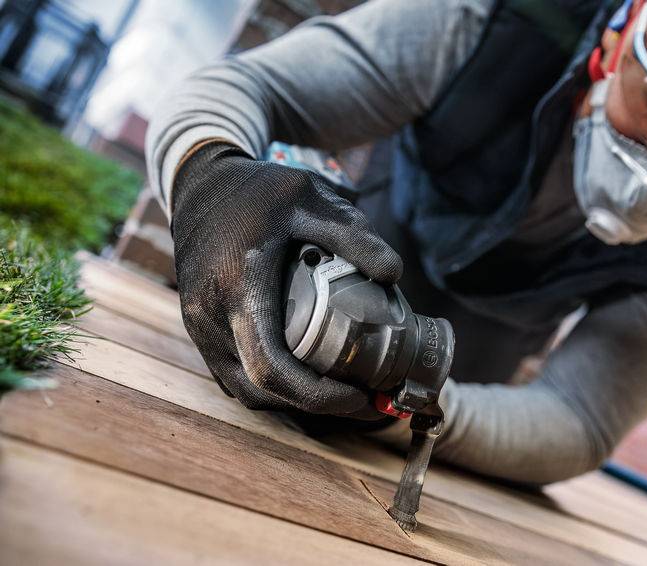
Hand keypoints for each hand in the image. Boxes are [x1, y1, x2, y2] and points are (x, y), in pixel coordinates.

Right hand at [170, 142, 401, 415]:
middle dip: (313, 405)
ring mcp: (198, 326)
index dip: (317, 395)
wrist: (198, 185)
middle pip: (261, 389)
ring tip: (338, 392)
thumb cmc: (254, 190)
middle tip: (361, 400)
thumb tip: (394, 276)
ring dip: (291, 401)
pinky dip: (270, 387)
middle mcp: (210, 315)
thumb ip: (352, 234)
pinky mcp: (198, 328)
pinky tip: (304, 375)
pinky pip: (232, 375)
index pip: (272, 367)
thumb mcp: (308, 196)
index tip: (357, 396)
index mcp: (237, 286)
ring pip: (245, 389)